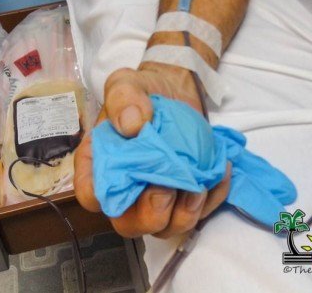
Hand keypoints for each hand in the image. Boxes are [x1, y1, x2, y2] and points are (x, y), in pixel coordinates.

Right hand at [74, 63, 230, 237]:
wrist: (174, 92)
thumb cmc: (142, 93)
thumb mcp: (126, 84)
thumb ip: (123, 98)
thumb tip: (132, 125)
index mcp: (100, 165)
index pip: (91, 195)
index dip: (102, 197)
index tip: (127, 179)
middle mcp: (125, 189)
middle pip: (128, 223)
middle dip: (150, 214)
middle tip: (167, 187)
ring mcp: (154, 198)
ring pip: (166, 227)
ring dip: (185, 214)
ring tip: (199, 184)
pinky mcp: (183, 198)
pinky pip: (199, 214)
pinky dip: (212, 198)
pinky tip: (220, 172)